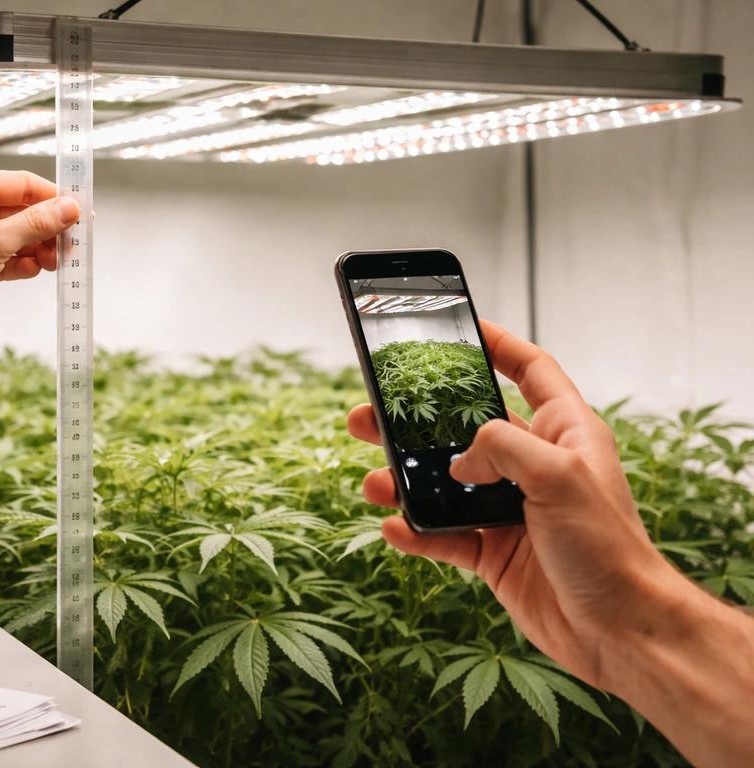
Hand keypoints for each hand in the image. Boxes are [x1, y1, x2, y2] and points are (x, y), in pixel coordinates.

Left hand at [0, 170, 79, 356]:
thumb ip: (34, 224)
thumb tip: (67, 208)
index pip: (22, 184)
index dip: (54, 198)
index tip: (81, 214)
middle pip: (23, 210)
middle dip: (49, 228)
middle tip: (71, 246)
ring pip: (18, 236)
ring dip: (39, 248)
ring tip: (55, 263)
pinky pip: (8, 257)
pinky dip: (24, 264)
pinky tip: (34, 272)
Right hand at [347, 320, 676, 691]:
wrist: (617, 631)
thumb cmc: (608, 547)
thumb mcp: (559, 474)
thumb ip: (502, 446)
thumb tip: (459, 460)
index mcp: (563, 433)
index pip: (531, 370)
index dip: (498, 344)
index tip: (460, 328)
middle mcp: (533, 466)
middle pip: (465, 428)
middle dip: (416, 420)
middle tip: (371, 412)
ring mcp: (510, 509)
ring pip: (444, 483)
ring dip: (404, 480)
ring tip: (373, 480)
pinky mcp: (494, 552)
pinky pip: (443, 534)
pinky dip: (416, 531)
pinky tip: (395, 528)